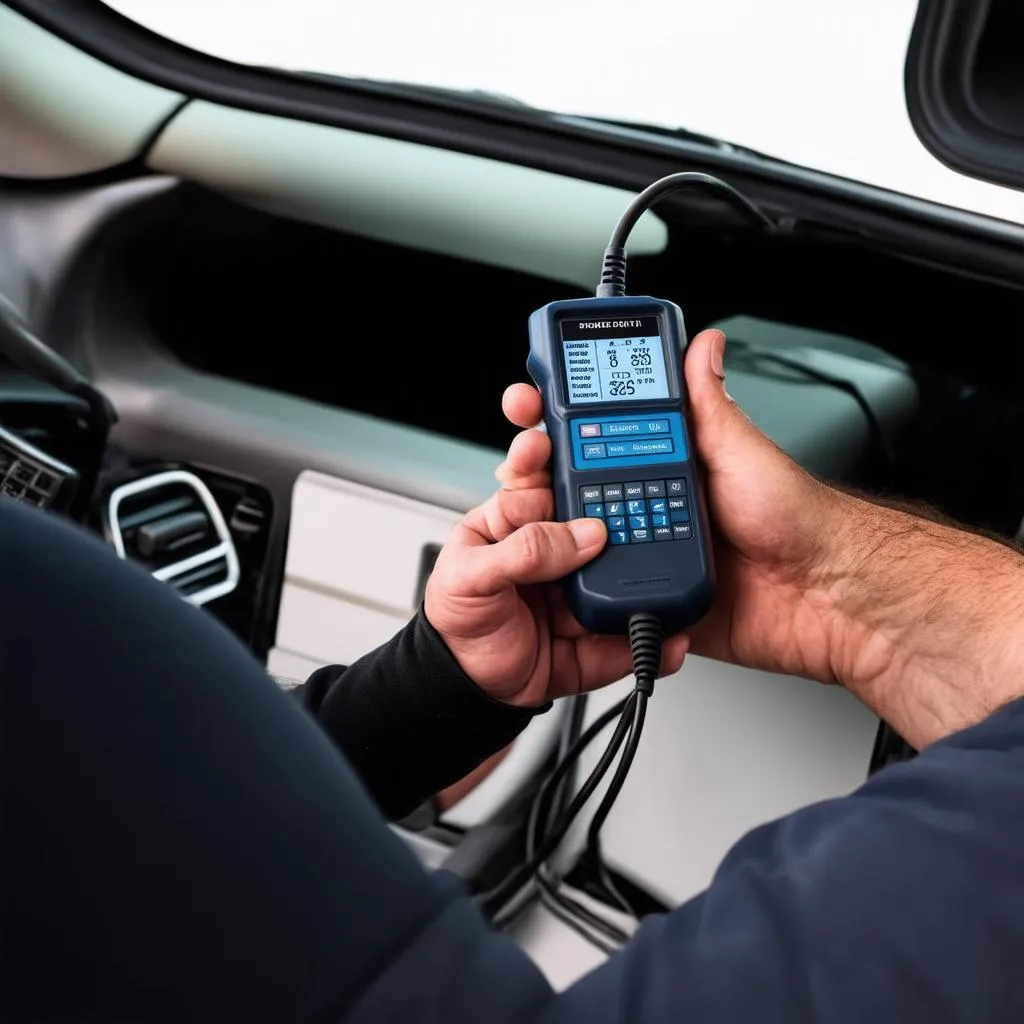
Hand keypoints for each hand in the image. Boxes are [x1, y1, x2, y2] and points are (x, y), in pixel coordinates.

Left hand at [423, 401, 688, 707]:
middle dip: (624, 517)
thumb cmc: (454, 627)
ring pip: (619, 578)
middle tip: (645, 506)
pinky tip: (671, 634)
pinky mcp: (593, 636)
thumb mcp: (469, 578)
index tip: (584, 452)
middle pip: (594, 525)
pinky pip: (626, 634)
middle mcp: (549, 555)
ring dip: (647, 577)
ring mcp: (575, 594)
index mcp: (511, 528)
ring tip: (671, 572)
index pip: (542, 485)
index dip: (561, 466)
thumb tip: (583, 534)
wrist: (467, 694)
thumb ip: (522, 551)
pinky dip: (654, 639)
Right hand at [502, 329, 1023, 747]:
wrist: (826, 599)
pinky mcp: (656, 594)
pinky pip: (608, 592)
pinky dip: (586, 584)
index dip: (565, 418)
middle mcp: (659, 501)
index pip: (605, 431)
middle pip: (583, 485)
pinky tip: (567, 569)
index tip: (534, 401)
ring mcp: (654, 549)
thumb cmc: (799, 521)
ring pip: (584, 537)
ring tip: (539, 513)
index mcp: (675, 460)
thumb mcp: (744, 450)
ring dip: (559, 528)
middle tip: (527, 458)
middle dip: (546, 471)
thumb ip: (710, 404)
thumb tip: (702, 345)